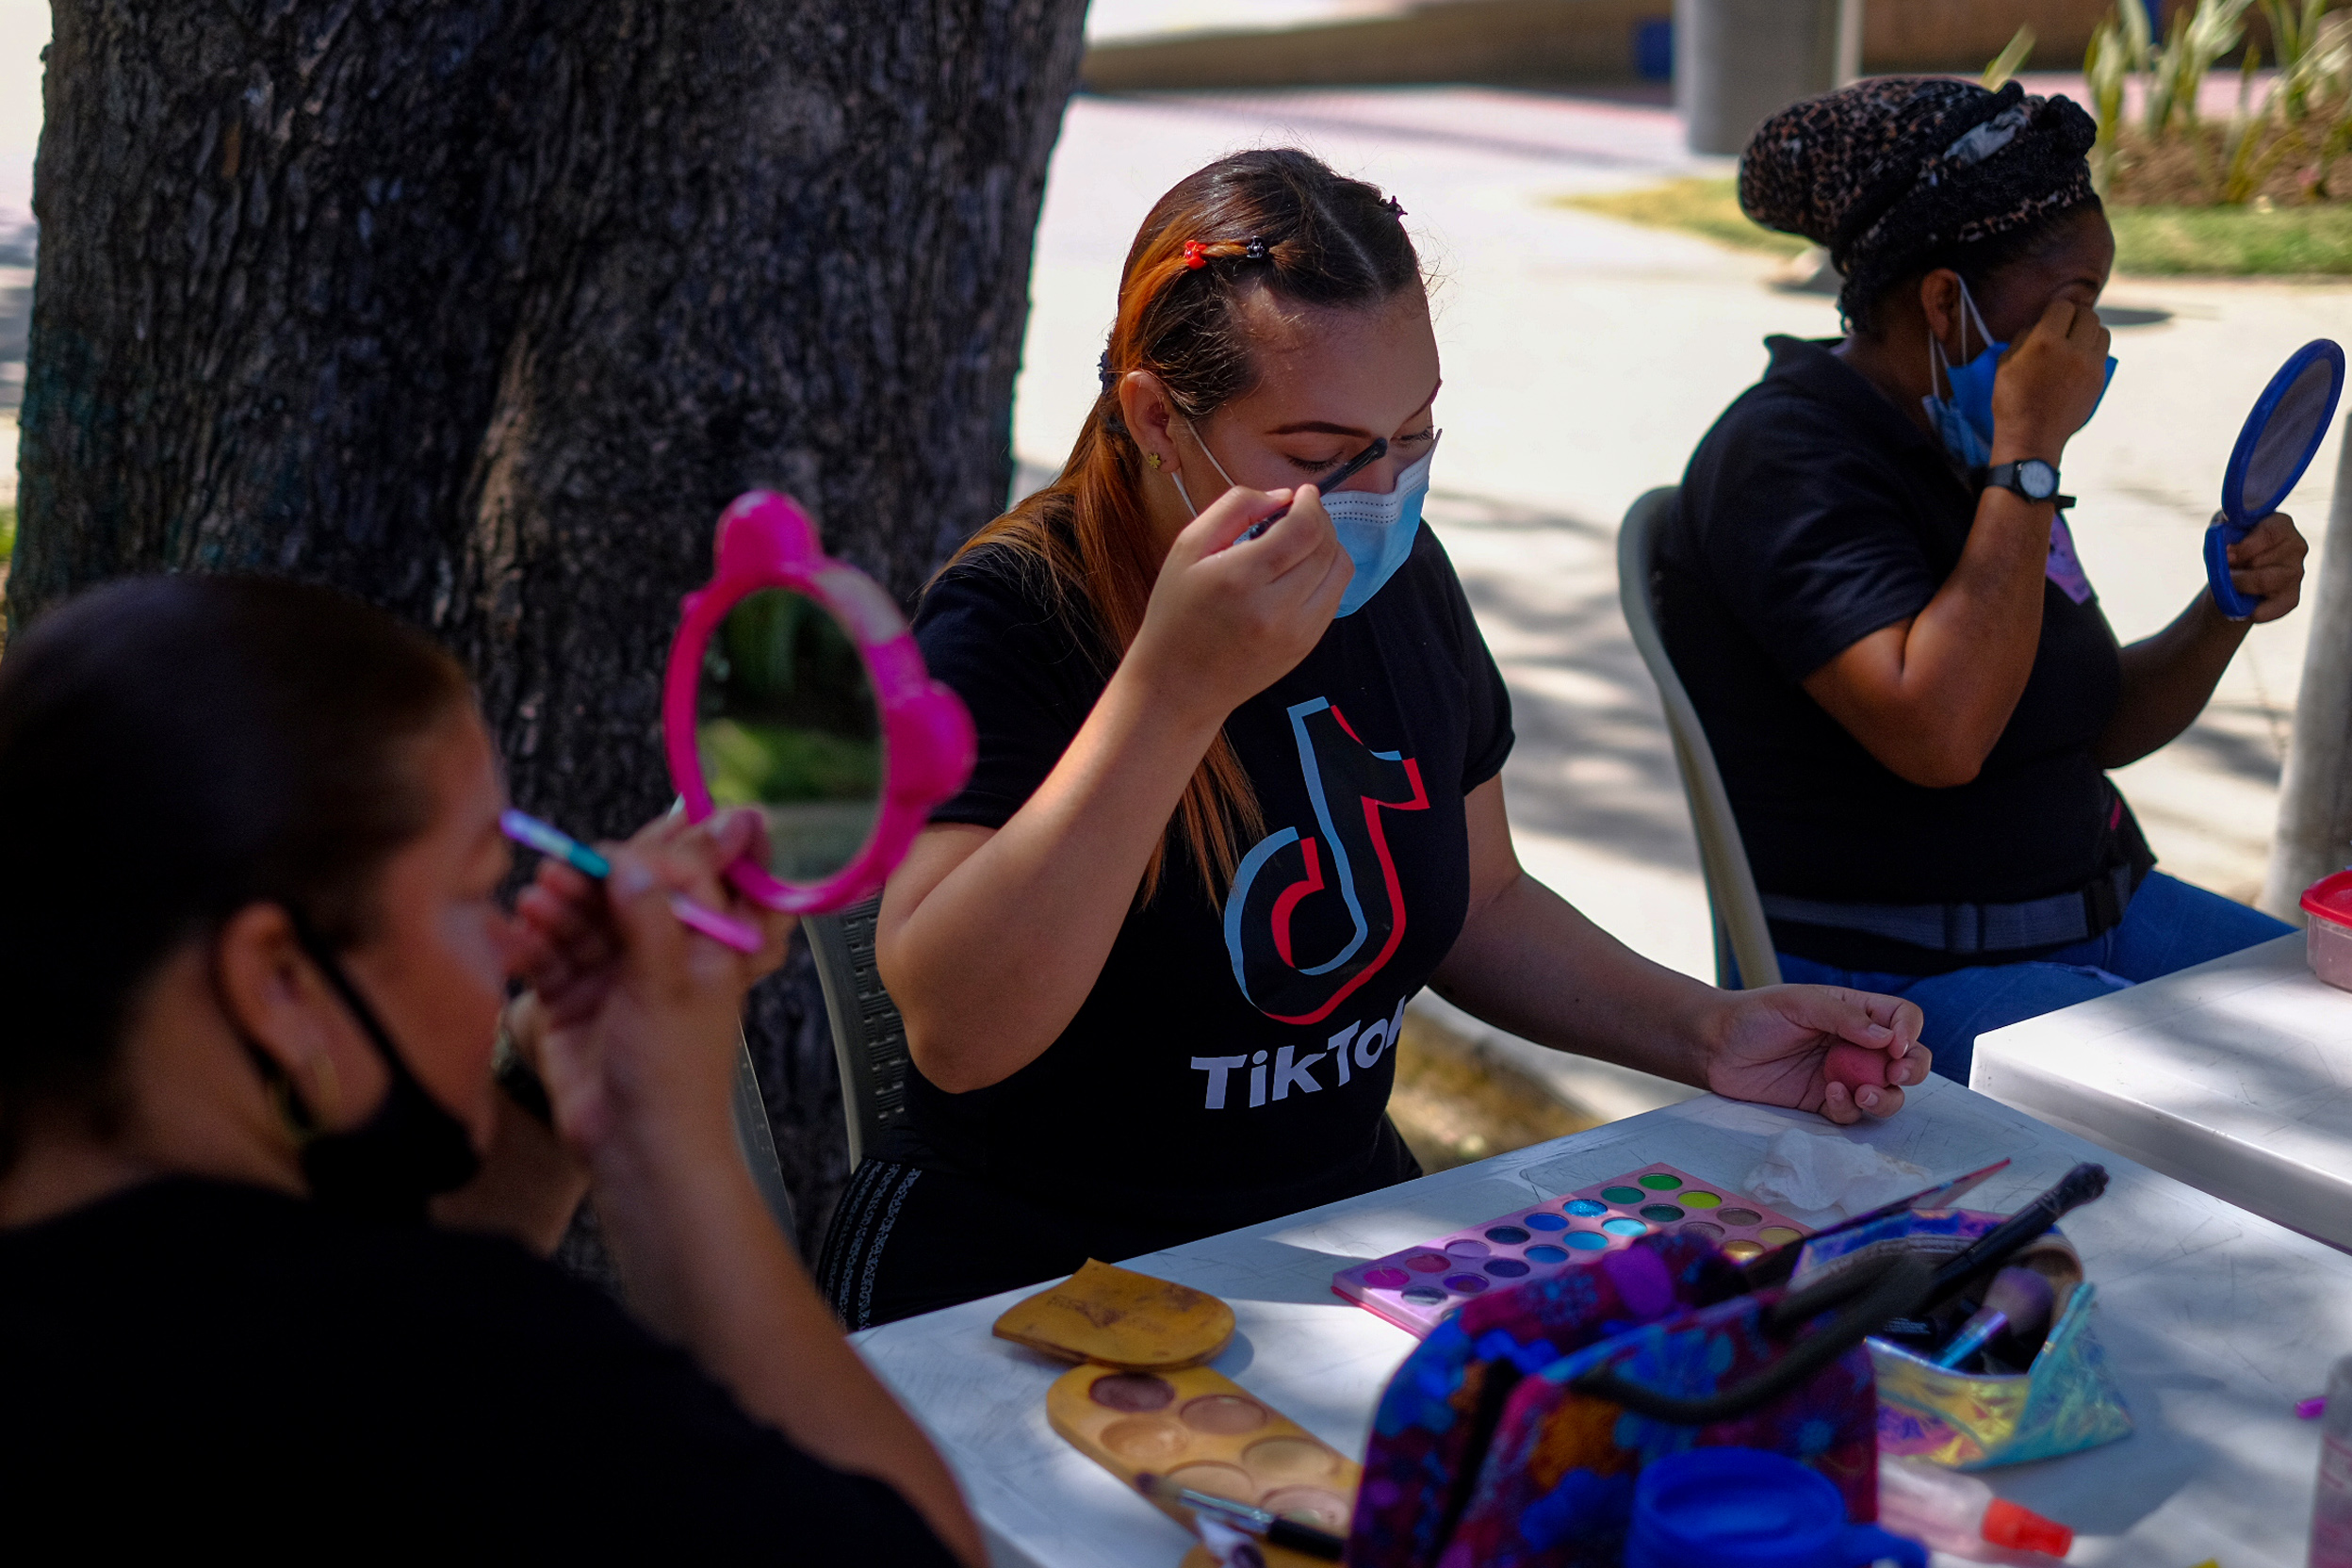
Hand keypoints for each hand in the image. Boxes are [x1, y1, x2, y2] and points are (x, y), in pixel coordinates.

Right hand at [509, 809, 793, 1159]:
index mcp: (703, 946)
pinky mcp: (571, 1004)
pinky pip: (549, 961)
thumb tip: (633, 862)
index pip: (679, 881)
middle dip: (590, 882)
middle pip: (621, 898)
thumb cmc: (675, 1076)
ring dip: (558, 908)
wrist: (638, 1152)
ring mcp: (612, 979)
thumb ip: (650, 920)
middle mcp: (657, 956)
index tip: (611, 856)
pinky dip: (534, 944)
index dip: (645, 863)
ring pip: (581, 926)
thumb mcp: (669, 987)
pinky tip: (518, 930)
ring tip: (535, 899)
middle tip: (557, 869)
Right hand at [1124, 480, 1351, 727]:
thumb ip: (1235, 508)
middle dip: (1320, 521)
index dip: (1310, 504)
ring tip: (1302, 540)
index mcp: (1241, 579)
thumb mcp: (1188, 547)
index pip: (1304, 530)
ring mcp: (1297, 633)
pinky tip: (1300, 571)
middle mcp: (1276, 609)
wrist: (1177, 684)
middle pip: (1327, 548)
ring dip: (1329, 546)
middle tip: (1300, 513)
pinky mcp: (1306, 647)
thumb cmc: (1175, 612)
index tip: (1302, 494)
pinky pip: (1334, 597)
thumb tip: (1283, 496)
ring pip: (1340, 572)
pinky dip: (1326, 574)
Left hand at [1699, 986, 1930, 1124]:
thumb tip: (1888, 1037)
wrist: (1715, 1047)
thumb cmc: (1754, 1015)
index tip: (1896, 1045)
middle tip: (1896, 1074)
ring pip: (1887, 1093)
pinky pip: (1853, 1113)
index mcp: (1854, 1013)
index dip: (1909, 1031)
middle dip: (1912, 1069)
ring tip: (1866, 1093)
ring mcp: (1843, 1075)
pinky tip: (1831, 1093)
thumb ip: (1843, 1017)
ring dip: (1887, 1097)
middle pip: (1907, 1059)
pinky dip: (1850, 1108)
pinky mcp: (1824, 1102)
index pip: (1901, 1018)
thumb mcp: (1799, 1003)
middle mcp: (1855, 1045)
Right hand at [1990, 297, 2110, 462]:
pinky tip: (2079, 360)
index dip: (2055, 310)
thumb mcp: (2005, 365)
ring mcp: (2090, 366)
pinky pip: (2103, 353)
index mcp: (2045, 342)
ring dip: (2089, 332)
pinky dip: (2093, 350)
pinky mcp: (2099, 380)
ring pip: (2102, 332)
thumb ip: (2023, 338)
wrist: (2032, 438)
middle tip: (2064, 327)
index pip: (2063, 307)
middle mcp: (2073, 350)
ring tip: (2075, 342)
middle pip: (2088, 315)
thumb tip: (2038, 325)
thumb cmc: (2012, 402)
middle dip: (2075, 317)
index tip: (2049, 318)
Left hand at [2222, 511, 2307, 622]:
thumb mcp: (2221, 532)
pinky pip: (2272, 608)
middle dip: (2238, 567)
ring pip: (2264, 581)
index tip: (2226, 555)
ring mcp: (2297, 572)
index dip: (2246, 546)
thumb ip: (2222, 527)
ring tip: (2231, 584)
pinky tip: (2245, 606)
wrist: (2228, 581)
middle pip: (2262, 559)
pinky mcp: (2292, 597)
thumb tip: (2221, 535)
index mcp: (2281, 525)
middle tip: (2226, 571)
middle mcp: (2296, 546)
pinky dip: (2253, 610)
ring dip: (2240, 585)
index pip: (2271, 532)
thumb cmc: (2228, 550)